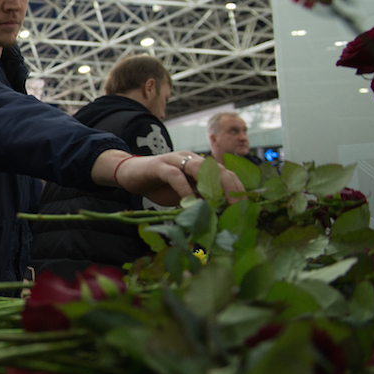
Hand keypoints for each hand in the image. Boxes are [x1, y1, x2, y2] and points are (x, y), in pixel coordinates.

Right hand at [94, 150, 243, 206]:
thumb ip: (199, 200)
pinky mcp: (159, 165)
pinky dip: (184, 189)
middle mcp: (191, 158)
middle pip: (219, 170)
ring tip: (219, 205)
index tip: (245, 209)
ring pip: (201, 168)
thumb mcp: (183, 195)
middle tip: (237, 209)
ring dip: (212, 187)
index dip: (237, 190)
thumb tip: (218, 214)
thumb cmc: (157, 185)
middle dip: (231, 189)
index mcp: (200, 165)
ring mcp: (175, 160)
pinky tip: (189, 203)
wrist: (128, 173)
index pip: (226, 174)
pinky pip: (175, 175)